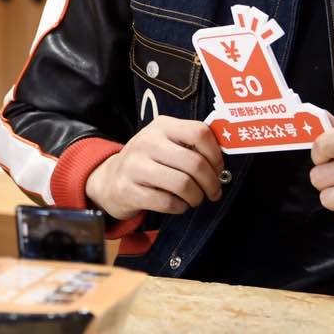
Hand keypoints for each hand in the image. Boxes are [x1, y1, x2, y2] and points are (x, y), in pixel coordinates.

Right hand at [85, 116, 223, 220]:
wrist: (110, 179)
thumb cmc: (149, 162)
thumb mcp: (166, 144)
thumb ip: (192, 146)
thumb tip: (224, 165)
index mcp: (161, 126)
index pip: (199, 133)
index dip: (216, 154)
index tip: (219, 169)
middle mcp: (146, 141)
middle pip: (194, 163)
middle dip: (211, 182)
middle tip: (213, 191)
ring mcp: (134, 165)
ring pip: (183, 184)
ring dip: (196, 197)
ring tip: (195, 198)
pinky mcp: (127, 189)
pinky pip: (167, 203)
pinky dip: (180, 208)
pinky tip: (178, 204)